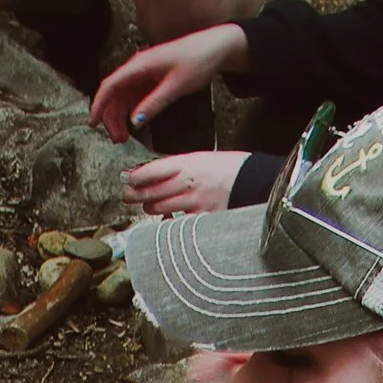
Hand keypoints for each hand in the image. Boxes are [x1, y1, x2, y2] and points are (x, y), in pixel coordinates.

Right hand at [90, 24, 245, 142]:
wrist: (216, 48)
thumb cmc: (197, 61)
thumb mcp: (176, 86)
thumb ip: (153, 104)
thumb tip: (134, 122)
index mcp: (140, 65)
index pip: (110, 86)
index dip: (99, 105)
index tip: (93, 123)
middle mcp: (138, 67)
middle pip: (114, 94)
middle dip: (112, 117)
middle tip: (117, 139)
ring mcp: (145, 72)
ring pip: (124, 96)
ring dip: (121, 116)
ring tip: (125, 137)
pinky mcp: (152, 77)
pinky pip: (135, 95)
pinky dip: (132, 110)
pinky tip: (135, 123)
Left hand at [121, 149, 248, 215]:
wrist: (253, 181)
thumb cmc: (228, 168)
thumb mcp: (200, 158)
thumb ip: (176, 166)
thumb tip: (150, 173)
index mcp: (187, 164)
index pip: (152, 171)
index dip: (136, 177)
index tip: (128, 180)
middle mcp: (188, 183)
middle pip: (151, 191)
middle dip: (136, 195)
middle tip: (129, 196)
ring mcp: (194, 202)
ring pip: (159, 208)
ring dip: (150, 207)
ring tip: (150, 205)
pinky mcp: (202, 219)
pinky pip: (176, 224)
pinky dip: (168, 223)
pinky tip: (166, 220)